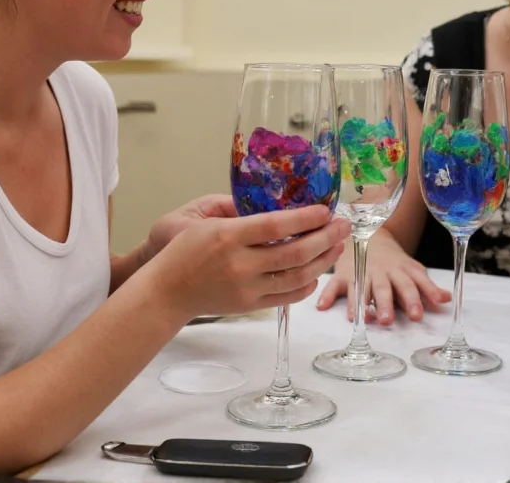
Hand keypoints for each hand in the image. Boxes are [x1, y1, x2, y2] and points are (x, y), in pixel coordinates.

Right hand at [145, 205, 351, 320]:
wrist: (166, 291)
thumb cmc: (185, 251)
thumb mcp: (205, 221)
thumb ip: (241, 213)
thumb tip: (278, 203)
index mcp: (228, 237)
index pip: (275, 225)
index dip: (305, 218)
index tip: (325, 210)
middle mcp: (240, 264)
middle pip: (294, 252)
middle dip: (325, 237)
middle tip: (343, 225)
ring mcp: (247, 288)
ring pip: (296, 276)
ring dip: (323, 260)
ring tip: (337, 245)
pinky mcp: (250, 305)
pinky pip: (288, 296)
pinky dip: (307, 284)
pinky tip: (317, 271)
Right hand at [315, 230, 451, 323]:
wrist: (368, 234)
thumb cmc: (393, 262)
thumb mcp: (411, 270)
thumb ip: (426, 287)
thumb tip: (448, 300)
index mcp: (401, 270)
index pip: (411, 284)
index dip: (414, 298)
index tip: (419, 315)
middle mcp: (381, 271)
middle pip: (384, 287)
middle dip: (386, 303)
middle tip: (387, 320)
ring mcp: (361, 271)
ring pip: (361, 287)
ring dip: (360, 303)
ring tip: (361, 320)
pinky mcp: (343, 275)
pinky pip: (334, 285)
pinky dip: (328, 294)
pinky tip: (323, 306)